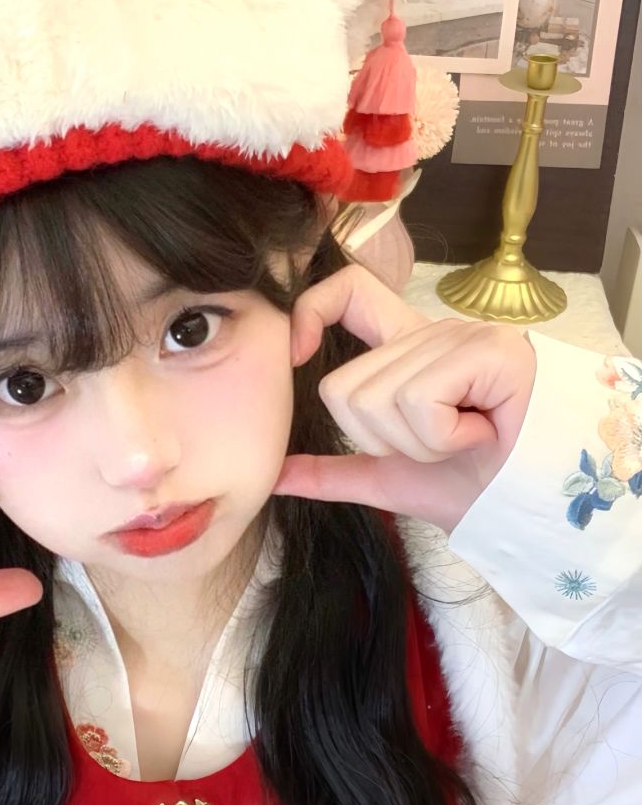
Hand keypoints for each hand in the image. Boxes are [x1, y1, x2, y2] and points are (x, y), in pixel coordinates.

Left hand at [272, 264, 537, 534]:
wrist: (530, 512)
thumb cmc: (472, 487)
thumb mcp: (388, 478)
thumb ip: (332, 471)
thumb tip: (274, 475)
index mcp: (406, 351)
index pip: (349, 292)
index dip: (311, 310)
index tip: (299, 354)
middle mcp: (433, 334)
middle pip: (344, 386)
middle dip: (381, 439)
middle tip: (438, 444)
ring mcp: (464, 336)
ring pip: (376, 398)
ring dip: (416, 444)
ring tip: (463, 440)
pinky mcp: (492, 351)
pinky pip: (418, 400)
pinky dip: (441, 438)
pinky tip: (482, 435)